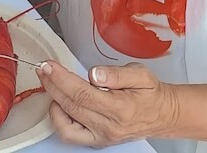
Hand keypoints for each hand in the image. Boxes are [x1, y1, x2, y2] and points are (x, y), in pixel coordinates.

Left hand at [36, 60, 178, 145]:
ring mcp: (101, 137)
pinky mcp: (97, 141)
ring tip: (51, 84)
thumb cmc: (150, 93)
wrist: (163, 114)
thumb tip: (94, 74)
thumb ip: (116, 73)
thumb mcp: (140, 74)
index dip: (61, 78)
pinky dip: (59, 120)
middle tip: (44, 69)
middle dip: (52, 85)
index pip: (82, 93)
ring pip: (66, 125)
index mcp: (120, 108)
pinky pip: (70, 135)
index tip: (49, 65)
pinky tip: (59, 103)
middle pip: (70, 106)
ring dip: (53, 102)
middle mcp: (108, 126)